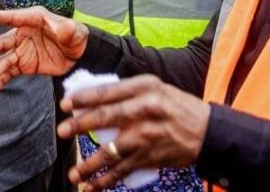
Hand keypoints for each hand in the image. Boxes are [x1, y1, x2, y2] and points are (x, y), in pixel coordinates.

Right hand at [0, 7, 89, 93]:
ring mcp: (21, 50)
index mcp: (32, 19)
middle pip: (1, 42)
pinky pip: (9, 73)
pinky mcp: (24, 65)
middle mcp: (22, 34)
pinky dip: (0, 81)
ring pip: (2, 61)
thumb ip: (66, 30)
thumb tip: (64, 28)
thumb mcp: (74, 30)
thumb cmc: (76, 36)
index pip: (11, 18)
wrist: (80, 55)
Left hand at [58, 75, 210, 190]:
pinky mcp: (149, 157)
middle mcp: (145, 109)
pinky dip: (106, 181)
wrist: (207, 131)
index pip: (107, 92)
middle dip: (79, 126)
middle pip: (105, 118)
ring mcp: (146, 135)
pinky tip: (92, 187)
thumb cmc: (178, 107)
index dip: (83, 98)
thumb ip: (128, 92)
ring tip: (75, 172)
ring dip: (89, 164)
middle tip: (62, 132)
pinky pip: (122, 170)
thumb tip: (94, 99)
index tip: (65, 104)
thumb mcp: (156, 88)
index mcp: (145, 87)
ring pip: (111, 151)